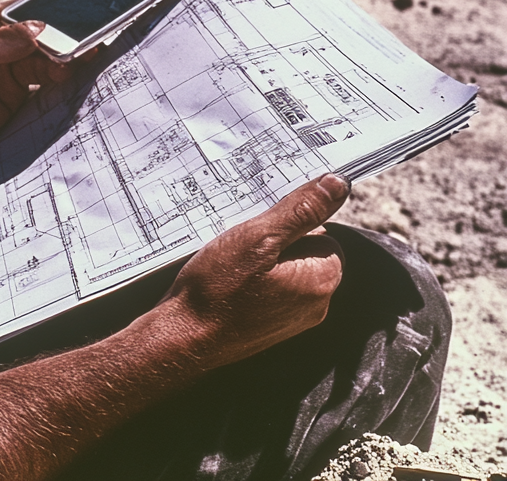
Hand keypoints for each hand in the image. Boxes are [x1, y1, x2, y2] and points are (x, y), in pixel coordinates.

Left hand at [0, 4, 75, 174]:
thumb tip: (39, 29)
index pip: (27, 12)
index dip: (53, 13)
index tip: (78, 15)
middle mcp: (3, 49)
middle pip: (44, 41)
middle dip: (66, 42)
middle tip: (87, 46)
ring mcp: (10, 77)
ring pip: (49, 66)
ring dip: (67, 66)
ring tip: (85, 66)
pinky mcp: (14, 106)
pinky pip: (44, 95)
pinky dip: (60, 91)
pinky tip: (74, 88)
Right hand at [138, 174, 349, 369]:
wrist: (184, 337)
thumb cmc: (219, 287)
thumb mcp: (258, 237)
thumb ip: (300, 211)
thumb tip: (338, 183)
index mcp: (321, 280)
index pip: (323, 233)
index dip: (290, 225)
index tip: (260, 228)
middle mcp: (316, 304)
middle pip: (305, 251)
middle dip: (275, 240)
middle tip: (242, 242)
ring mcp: (294, 319)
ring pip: (285, 269)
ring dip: (262, 258)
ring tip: (232, 262)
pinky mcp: (272, 326)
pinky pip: (272, 289)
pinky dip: (253, 278)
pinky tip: (229, 279)